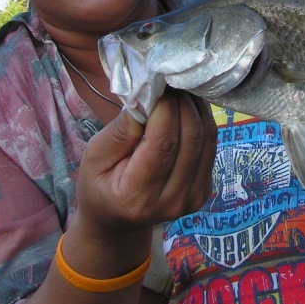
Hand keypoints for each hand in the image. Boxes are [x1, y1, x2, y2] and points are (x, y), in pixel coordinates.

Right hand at [75, 91, 216, 243]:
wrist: (116, 223)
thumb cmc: (99, 186)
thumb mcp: (94, 157)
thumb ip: (121, 130)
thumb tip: (148, 95)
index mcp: (137, 197)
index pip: (163, 143)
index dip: (165, 108)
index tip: (158, 83)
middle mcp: (172, 201)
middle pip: (191, 138)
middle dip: (182, 102)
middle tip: (169, 80)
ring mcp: (193, 198)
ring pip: (207, 138)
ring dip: (195, 107)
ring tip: (178, 90)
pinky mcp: (205, 191)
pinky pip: (211, 145)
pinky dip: (201, 121)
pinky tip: (186, 108)